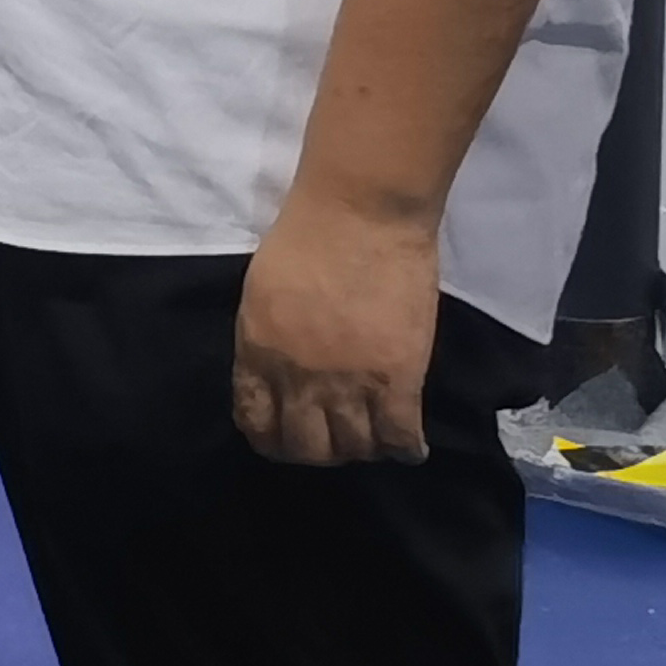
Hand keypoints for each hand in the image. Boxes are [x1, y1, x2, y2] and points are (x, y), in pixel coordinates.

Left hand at [235, 191, 437, 463]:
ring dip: (363, 450)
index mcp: (256, 351)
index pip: (255, 421)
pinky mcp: (398, 379)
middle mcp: (297, 377)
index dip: (273, 438)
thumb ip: (265, 339)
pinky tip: (409, 446)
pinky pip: (400, 439)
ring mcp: (348, 382)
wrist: (359, 213)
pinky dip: (406, 449)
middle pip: (305, 448)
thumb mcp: (261, 294)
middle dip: (319, 452)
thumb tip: (276, 373)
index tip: (289, 436)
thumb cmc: (306, 237)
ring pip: (354, 449)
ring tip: (374, 437)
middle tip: (337, 439)